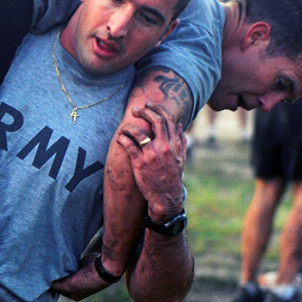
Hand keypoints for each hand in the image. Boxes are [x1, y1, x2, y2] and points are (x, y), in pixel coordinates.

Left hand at [51, 253, 113, 300]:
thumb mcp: (70, 286)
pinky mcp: (79, 266)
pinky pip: (67, 265)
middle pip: (60, 281)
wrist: (101, 269)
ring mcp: (77, 276)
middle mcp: (75, 287)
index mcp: (74, 295)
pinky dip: (64, 264)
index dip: (52, 284)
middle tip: (50, 270)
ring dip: (60, 270)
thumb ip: (58, 286)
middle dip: (56, 277)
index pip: (57, 289)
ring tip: (55, 265)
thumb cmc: (86, 281)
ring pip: (63, 273)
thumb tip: (51, 283)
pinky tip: (60, 261)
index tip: (47, 278)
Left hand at [116, 103, 186, 219]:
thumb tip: (178, 125)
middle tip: (135, 109)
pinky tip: (120, 137)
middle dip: (144, 111)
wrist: (166, 196)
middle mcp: (164, 147)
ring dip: (129, 126)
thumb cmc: (172, 176)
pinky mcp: (140, 163)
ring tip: (124, 126)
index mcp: (174, 144)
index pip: (168, 119)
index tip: (149, 105)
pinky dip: (123, 138)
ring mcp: (151, 155)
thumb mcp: (181, 158)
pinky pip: (129, 145)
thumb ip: (180, 140)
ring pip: (138, 132)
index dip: (157, 108)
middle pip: (155, 120)